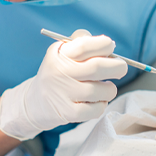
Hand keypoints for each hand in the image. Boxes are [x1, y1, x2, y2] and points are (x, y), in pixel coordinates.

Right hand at [0, 30, 127, 139]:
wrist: (35, 102)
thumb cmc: (58, 72)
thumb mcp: (62, 52)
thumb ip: (81, 41)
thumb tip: (107, 44)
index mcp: (60, 54)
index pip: (85, 45)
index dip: (104, 45)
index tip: (110, 47)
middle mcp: (60, 72)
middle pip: (97, 67)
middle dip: (118, 66)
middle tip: (121, 68)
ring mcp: (63, 93)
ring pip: (101, 90)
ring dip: (110, 89)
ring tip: (105, 87)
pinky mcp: (68, 113)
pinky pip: (96, 109)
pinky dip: (102, 104)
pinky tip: (96, 101)